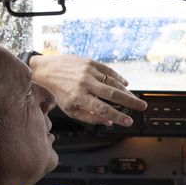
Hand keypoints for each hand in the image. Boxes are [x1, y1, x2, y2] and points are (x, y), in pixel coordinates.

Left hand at [28, 55, 146, 126]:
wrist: (44, 70)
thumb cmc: (56, 92)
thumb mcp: (69, 110)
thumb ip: (90, 117)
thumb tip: (108, 122)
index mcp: (79, 97)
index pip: (103, 109)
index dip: (118, 117)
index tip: (128, 121)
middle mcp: (85, 83)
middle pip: (113, 94)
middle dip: (130, 101)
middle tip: (142, 106)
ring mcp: (88, 71)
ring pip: (113, 82)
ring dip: (126, 91)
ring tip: (134, 98)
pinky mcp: (90, 62)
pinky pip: (109, 71)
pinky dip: (119, 78)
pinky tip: (125, 84)